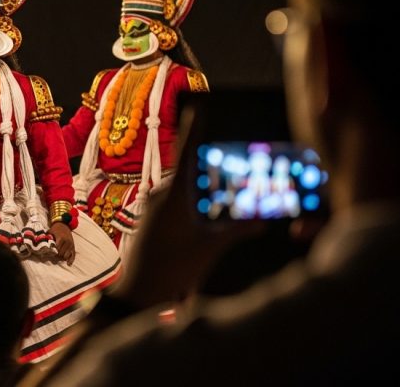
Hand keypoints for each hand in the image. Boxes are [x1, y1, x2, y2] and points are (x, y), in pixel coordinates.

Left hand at [51, 221, 75, 264]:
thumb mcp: (50, 232)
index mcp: (61, 238)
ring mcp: (71, 245)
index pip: (57, 248)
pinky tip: (68, 264)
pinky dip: (71, 260)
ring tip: (58, 257)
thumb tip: (42, 245)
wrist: (64, 225)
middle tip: (53, 256)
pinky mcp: (73, 247)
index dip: (53, 252)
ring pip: (67, 255)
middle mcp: (67, 242)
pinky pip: (73, 255)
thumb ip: (47, 239)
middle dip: (57, 255)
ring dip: (62, 257)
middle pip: (61, 253)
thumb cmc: (55, 229)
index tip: (49, 253)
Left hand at [112, 113, 263, 308]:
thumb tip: (262, 220)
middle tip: (232, 157)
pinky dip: (193, 199)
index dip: (195, 128)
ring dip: (202, 184)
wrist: (137, 293)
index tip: (199, 105)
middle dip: (210, 163)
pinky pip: (176, 199)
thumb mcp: (209, 248)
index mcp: (173, 194)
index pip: (187, 151)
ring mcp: (153, 206)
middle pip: (190, 169)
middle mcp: (160, 194)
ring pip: (183, 185)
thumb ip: (236, 230)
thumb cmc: (170, 270)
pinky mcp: (151, 218)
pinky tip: (207, 207)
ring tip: (225, 184)